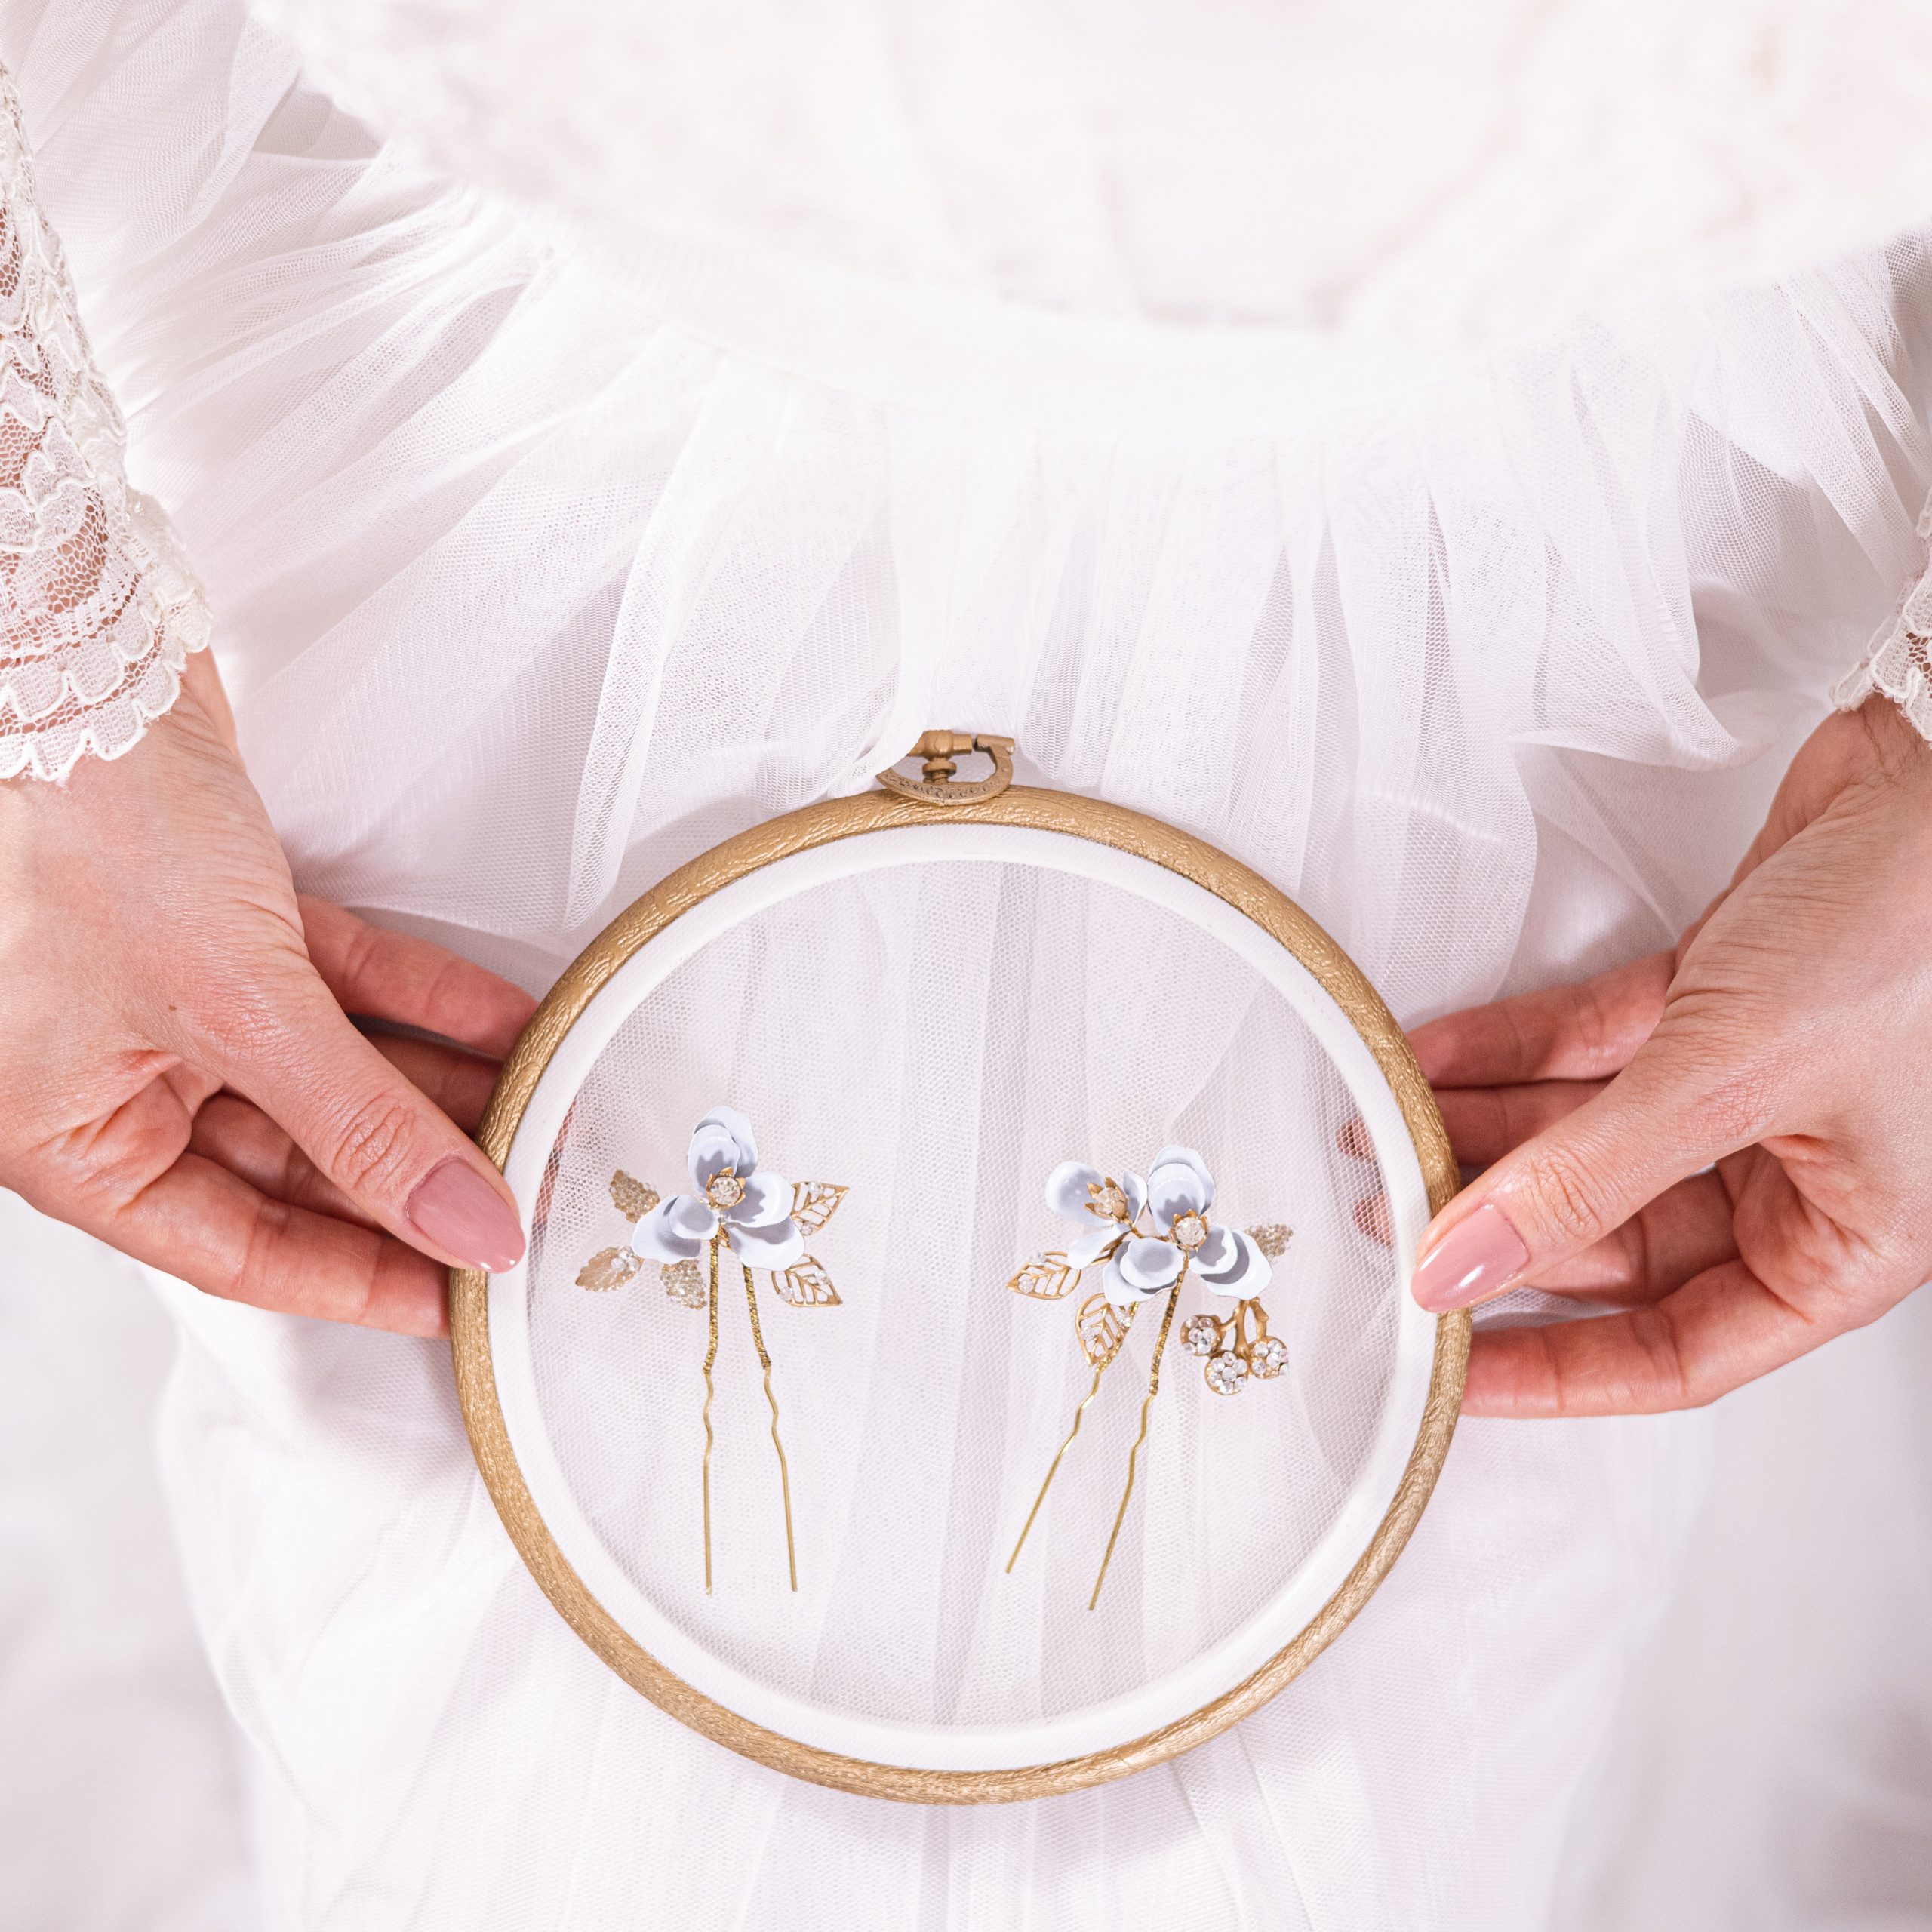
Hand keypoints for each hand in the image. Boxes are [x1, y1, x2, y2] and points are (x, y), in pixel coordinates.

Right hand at [0, 652, 533, 1335]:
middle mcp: (116, 1076)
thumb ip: (361, 1125)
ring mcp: (176, 995)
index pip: (235, 1249)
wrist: (57, 650)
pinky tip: (515, 1027)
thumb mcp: (236, 1009)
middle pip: (297, 1161)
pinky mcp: (228, 916)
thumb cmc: (72, 830)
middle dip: (419, 1178)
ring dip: (439, 1089)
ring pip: (332, 1071)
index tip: (466, 1298)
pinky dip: (426, 1002)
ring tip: (545, 1114)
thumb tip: (464, 1229)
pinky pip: (347, 985)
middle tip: (530, 1198)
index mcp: (66, 1137)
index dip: (359, 1278)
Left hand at [1407, 695, 1931, 1415]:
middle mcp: (1798, 1172)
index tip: (1450, 1368)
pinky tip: (1427, 1060)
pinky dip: (1508, 1051)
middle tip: (1389, 1219)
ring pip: (1588, 1137)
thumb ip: (1586, 1179)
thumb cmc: (1921, 929)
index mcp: (1844, 1243)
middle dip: (1496, 1228)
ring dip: (1482, 1132)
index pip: (1677, 1348)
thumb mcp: (1732, 1079)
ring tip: (1381, 1132)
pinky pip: (1587, 1048)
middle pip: (1613, 1236)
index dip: (1557, 1367)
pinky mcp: (1712, 997)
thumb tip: (1465, 1268)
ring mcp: (1750, 1083)